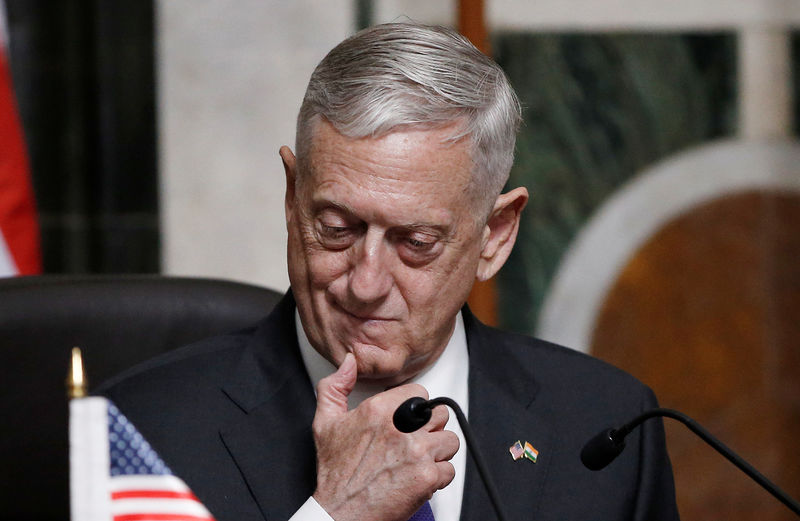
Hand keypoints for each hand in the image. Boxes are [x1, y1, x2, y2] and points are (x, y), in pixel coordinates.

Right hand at [311, 353, 458, 520]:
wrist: (341, 513)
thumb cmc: (336, 473)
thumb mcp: (325, 423)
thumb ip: (335, 386)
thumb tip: (349, 362)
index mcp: (378, 410)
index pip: (420, 392)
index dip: (415, 407)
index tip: (407, 420)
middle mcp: (400, 428)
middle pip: (439, 415)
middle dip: (430, 428)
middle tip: (414, 442)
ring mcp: (416, 452)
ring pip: (449, 441)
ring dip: (437, 453)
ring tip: (417, 461)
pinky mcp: (426, 477)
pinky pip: (449, 469)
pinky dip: (437, 477)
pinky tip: (417, 478)